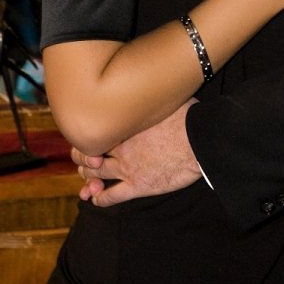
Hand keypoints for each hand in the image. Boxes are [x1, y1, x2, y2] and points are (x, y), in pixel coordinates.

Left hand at [72, 101, 201, 205]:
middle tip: (85, 160)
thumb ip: (152, 99)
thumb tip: (155, 84)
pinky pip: (111, 196)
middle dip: (84, 157)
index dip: (89, 135)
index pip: (97, 130)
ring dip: (88, 177)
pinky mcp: (138, 186)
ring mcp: (127, 167)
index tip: (90, 135)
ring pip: (95, 174)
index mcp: (125, 125)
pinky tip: (96, 199)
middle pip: (90, 153)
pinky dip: (100, 198)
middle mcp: (121, 146)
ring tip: (88, 179)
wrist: (199, 142)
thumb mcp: (166, 100)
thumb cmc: (187, 118)